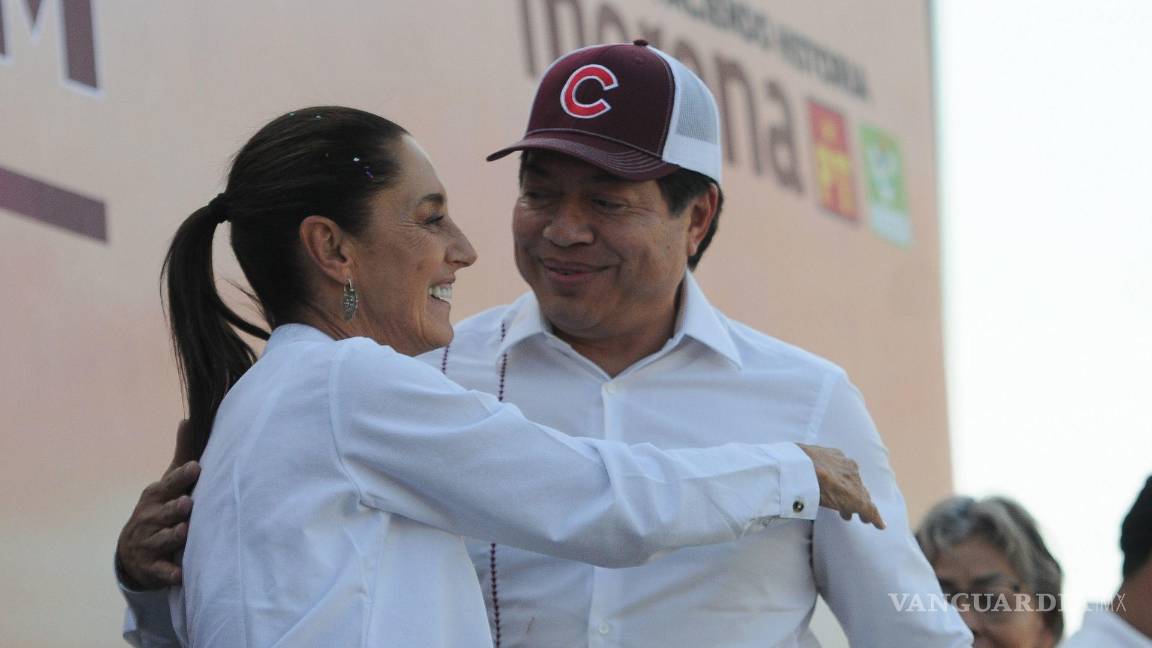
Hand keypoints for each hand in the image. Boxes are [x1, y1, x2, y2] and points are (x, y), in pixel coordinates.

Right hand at [115, 419, 200, 589]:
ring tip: (184, 532)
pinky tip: (179, 575)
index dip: (182, 477)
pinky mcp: (152, 568)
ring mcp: (148, 544)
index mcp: (155, 497)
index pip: (169, 485)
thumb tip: (190, 419)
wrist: (132, 551)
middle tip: (187, 503)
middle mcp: (149, 519)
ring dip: (173, 536)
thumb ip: (182, 455)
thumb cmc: (160, 509)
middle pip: (165, 513)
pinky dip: (169, 574)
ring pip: (163, 540)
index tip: (196, 467)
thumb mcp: (167, 484)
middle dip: (175, 508)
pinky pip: (161, 572)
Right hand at [796, 444, 885, 529]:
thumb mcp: (805, 456)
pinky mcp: (858, 501)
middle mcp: (850, 469)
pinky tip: (880, 525)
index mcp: (837, 457)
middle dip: (854, 495)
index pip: (844, 473)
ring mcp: (854, 484)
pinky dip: (875, 518)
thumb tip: (802, 466)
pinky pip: (869, 510)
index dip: (843, 483)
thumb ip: (809, 462)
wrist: (803, 469)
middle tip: (850, 508)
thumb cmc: (797, 463)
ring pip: (862, 498)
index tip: (839, 489)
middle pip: (855, 485)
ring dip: (861, 508)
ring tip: (862, 519)